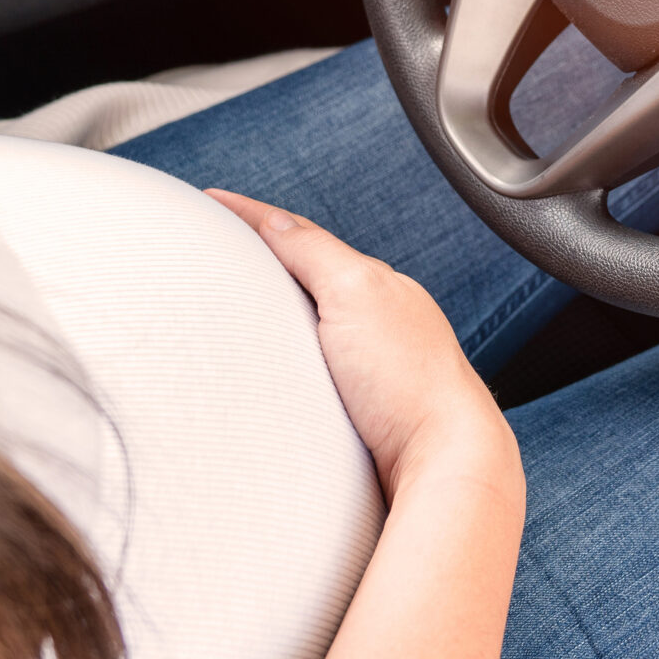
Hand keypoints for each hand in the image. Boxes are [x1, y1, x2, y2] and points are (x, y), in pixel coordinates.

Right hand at [208, 190, 519, 496]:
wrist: (445, 458)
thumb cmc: (411, 381)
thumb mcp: (356, 292)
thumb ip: (314, 252)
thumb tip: (275, 221)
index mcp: (376, 287)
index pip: (305, 240)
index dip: (256, 219)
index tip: (213, 200)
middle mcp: (378, 322)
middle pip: (308, 281)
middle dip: (264, 263)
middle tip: (213, 248)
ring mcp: (372, 369)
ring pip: (311, 328)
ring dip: (276, 317)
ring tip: (233, 309)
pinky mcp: (359, 415)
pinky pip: (311, 374)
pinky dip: (285, 361)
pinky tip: (272, 375)